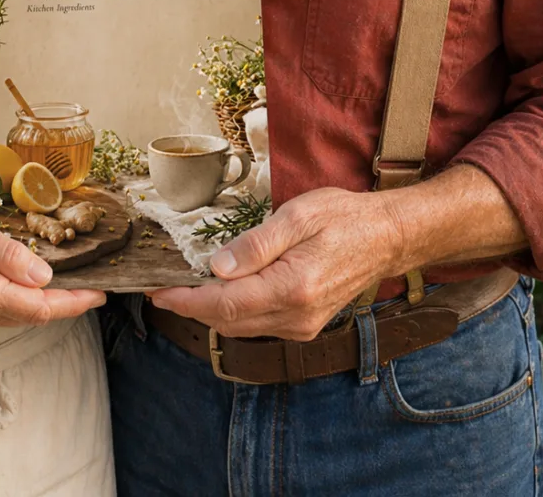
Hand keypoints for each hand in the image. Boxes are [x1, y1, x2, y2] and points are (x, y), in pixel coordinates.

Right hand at [0, 200, 105, 334]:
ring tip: (71, 284)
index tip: (99, 295)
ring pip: (17, 315)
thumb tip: (43, 277)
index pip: (38, 308)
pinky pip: (1, 312)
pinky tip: (32, 283)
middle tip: (93, 287)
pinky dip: (22, 300)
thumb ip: (9, 254)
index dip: (72, 303)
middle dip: (64, 303)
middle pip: (31, 316)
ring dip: (44, 302)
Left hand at [149, 187, 404, 340]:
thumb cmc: (343, 218)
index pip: (224, 304)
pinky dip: (234, 310)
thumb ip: (255, 244)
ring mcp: (302, 325)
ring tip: (185, 285)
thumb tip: (216, 267)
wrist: (385, 237)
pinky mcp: (305, 324)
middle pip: (228, 321)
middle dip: (191, 306)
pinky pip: (259, 324)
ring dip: (211, 309)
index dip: (186, 300)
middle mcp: (296, 316)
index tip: (157, 291)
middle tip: (162, 285)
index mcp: (291, 288)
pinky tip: (222, 290)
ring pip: (242, 326)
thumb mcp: (297, 216)